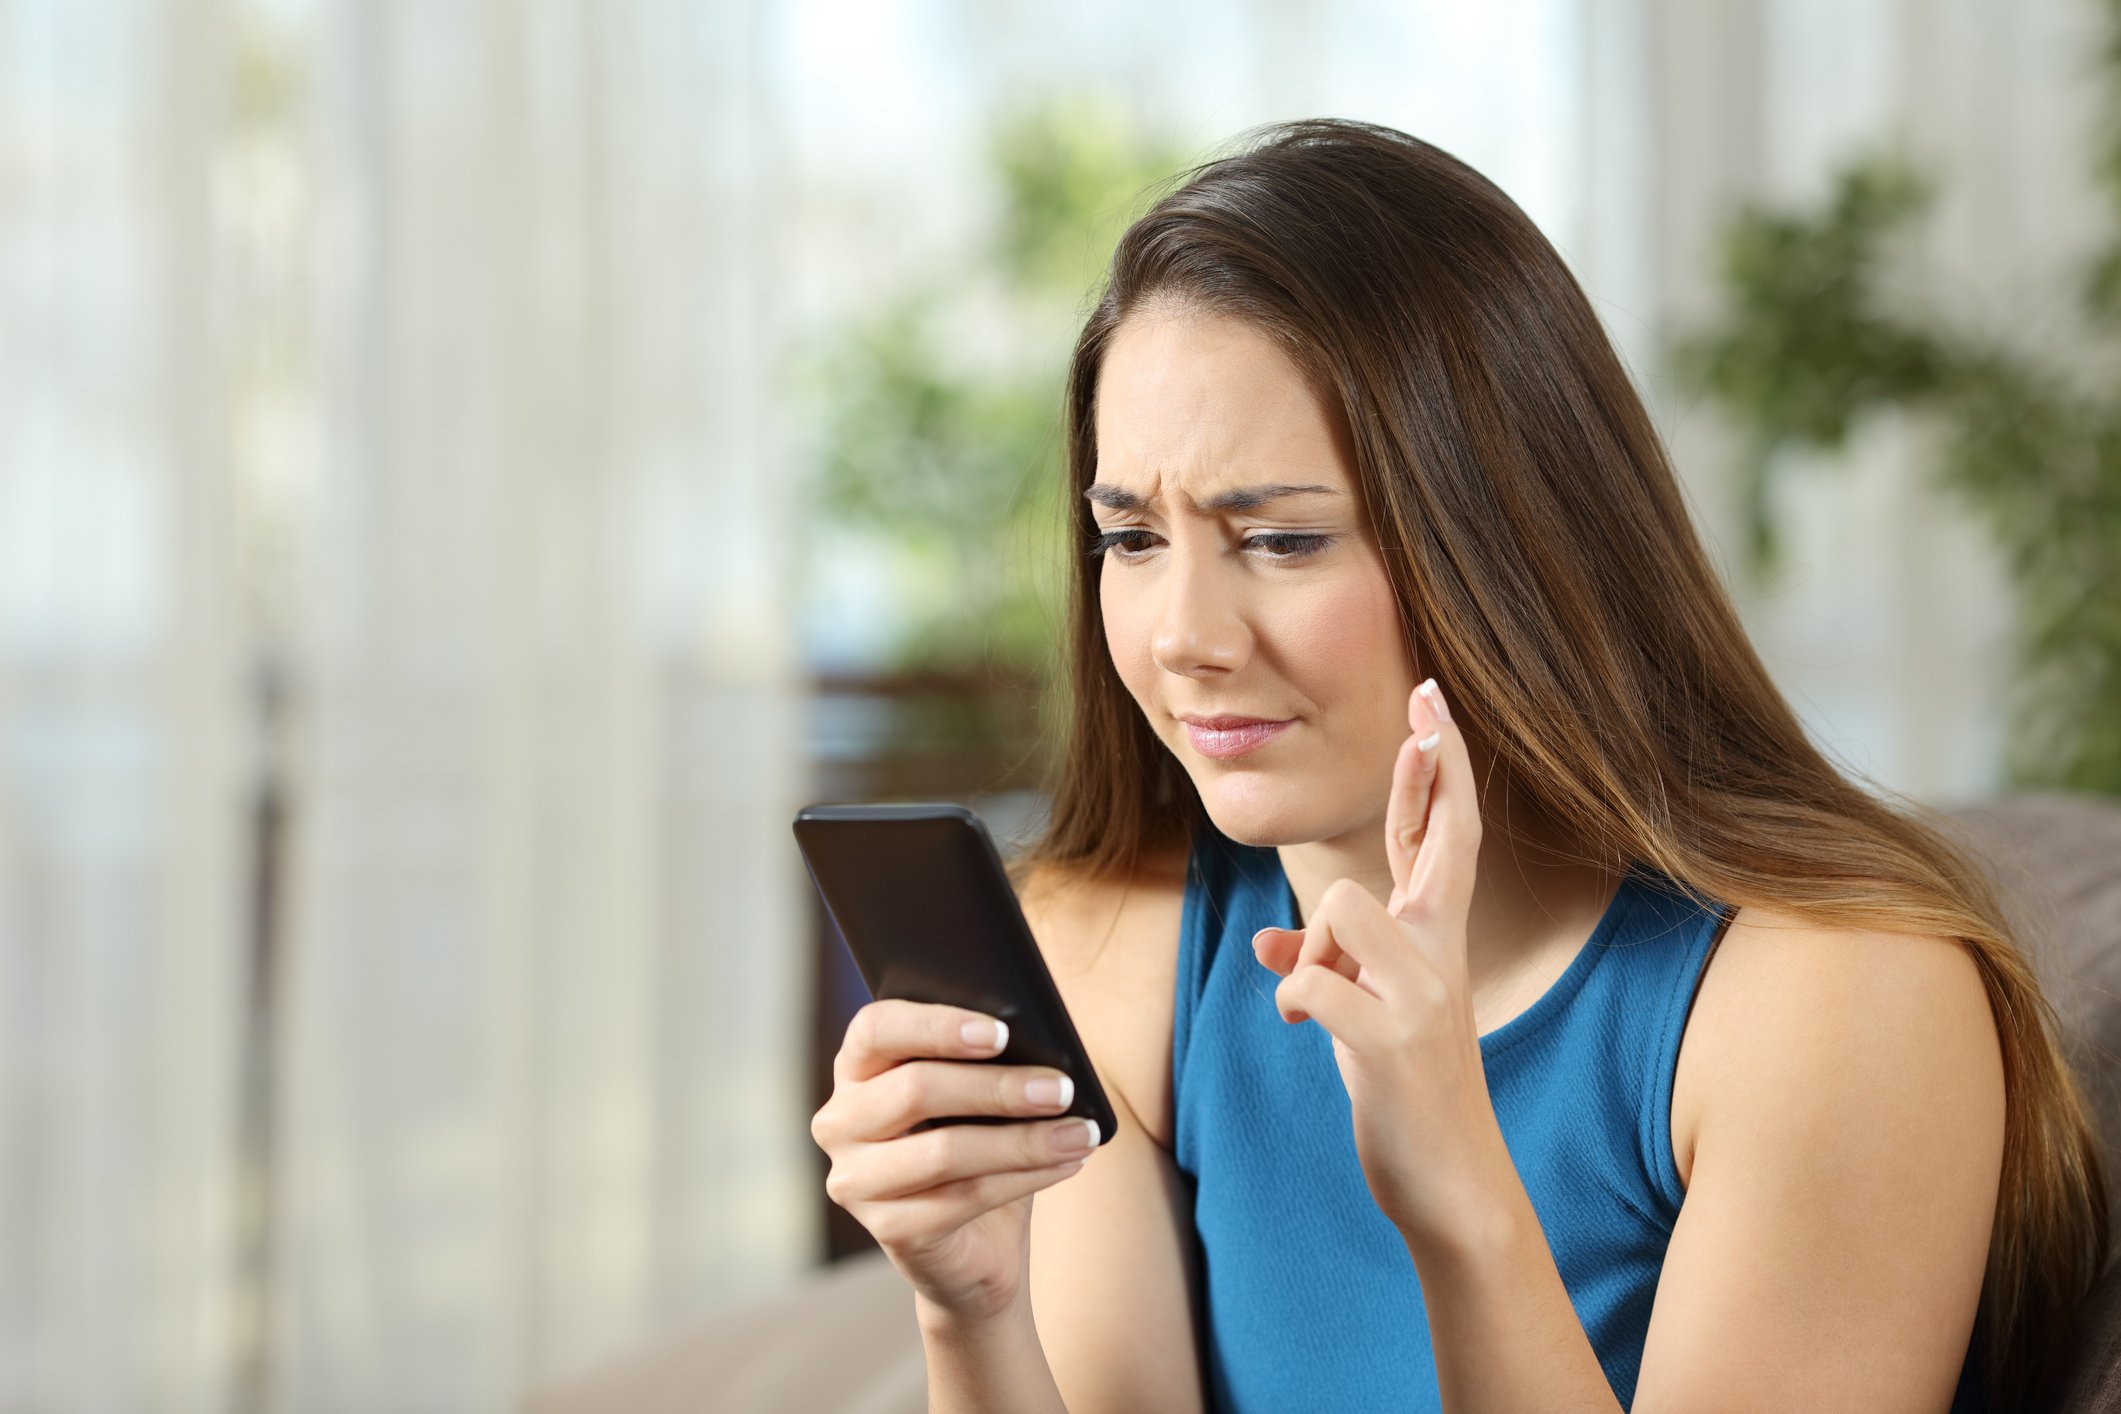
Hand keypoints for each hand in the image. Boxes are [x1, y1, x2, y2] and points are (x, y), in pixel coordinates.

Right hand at [809, 1001, 1101, 1323]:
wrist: (976, 1243)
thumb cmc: (977, 1145)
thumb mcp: (977, 1097)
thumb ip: (986, 1062)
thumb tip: (1040, 1043)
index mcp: (857, 1069)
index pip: (876, 1028)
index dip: (936, 1026)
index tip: (1001, 1033)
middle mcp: (840, 1122)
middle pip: (915, 1089)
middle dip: (998, 1087)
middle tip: (1062, 1088)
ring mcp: (856, 1181)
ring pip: (944, 1150)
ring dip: (1024, 1140)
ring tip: (1080, 1132)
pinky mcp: (889, 1230)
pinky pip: (964, 1198)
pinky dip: (1026, 1177)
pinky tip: (1067, 1163)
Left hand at [1249, 677, 1506, 1245]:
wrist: (1449, 1183)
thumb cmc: (1405, 1092)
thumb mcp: (1363, 1017)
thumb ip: (1330, 966)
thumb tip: (1269, 947)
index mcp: (1438, 942)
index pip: (1444, 837)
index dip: (1440, 771)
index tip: (1434, 706)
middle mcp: (1442, 954)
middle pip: (1442, 839)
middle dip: (1433, 773)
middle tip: (1427, 712)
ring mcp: (1424, 994)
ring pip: (1342, 906)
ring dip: (1312, 947)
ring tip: (1321, 1001)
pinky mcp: (1392, 1039)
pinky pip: (1313, 982)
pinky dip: (1295, 999)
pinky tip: (1308, 1030)